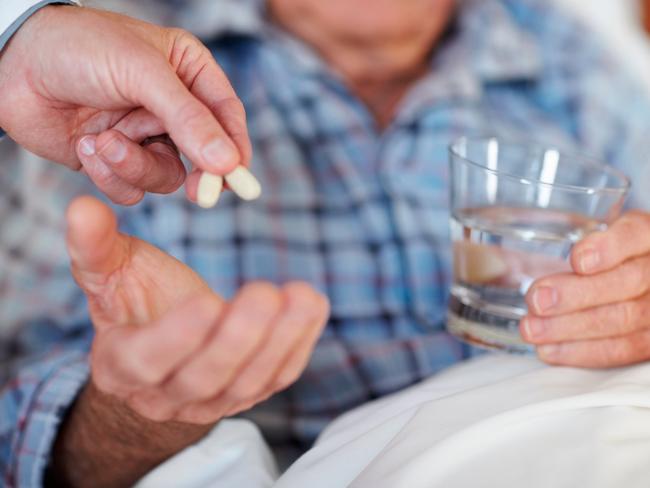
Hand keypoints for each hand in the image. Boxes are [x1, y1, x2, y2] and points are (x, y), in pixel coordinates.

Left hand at [0, 6, 250, 204]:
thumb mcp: (142, 74)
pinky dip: (110, 174)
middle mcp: (171, 107)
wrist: (12, 65)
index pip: (226, 114)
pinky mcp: (117, 159)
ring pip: (167, 175)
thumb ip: (188, 119)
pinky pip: (132, 187)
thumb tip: (227, 162)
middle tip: (198, 193)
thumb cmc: (80, 49)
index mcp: (188, 73)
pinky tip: (85, 146)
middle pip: (205, 154)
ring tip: (104, 142)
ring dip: (135, 165)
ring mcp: (144, 135)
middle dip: (197, 173)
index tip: (237, 176)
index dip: (235, 147)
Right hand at [50, 196, 328, 486]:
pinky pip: (279, 376)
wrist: (164, 350)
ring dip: (279, 341)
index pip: (147, 360)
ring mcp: (213, 399)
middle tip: (264, 294)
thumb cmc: (135, 306)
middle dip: (238, 337)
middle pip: (205, 377)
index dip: (176, 337)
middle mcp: (167, 393)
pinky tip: (312, 305)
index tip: (205, 301)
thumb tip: (82, 207)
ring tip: (301, 297)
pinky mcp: (250, 392)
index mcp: (124, 364)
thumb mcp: (111, 274)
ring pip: (248, 382)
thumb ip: (96, 246)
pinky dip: (300, 343)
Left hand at [521, 211, 649, 367]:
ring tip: (531, 329)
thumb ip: (541, 242)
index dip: (610, 247)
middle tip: (536, 299)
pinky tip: (550, 350)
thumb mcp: (578, 236)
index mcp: (645, 234)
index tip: (578, 259)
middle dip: (579, 294)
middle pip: (631, 281)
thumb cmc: (592, 256)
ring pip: (628, 319)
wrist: (621, 282)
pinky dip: (585, 352)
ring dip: (573, 328)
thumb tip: (480, 260)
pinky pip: (625, 350)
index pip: (637, 234)